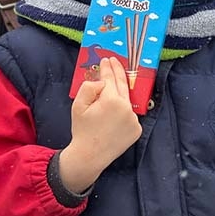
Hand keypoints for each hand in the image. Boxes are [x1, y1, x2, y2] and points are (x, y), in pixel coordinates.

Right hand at [59, 57, 141, 192]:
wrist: (90, 155)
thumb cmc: (82, 130)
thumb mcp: (78, 105)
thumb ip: (89, 87)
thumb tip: (101, 82)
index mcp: (112, 100)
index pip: (110, 79)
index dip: (108, 68)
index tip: (106, 59)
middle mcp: (126, 108)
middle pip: (123, 85)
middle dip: (118, 72)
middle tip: (114, 62)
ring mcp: (134, 120)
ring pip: (125, 100)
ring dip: (118, 94)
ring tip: (111, 88)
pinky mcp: (137, 129)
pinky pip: (129, 114)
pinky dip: (122, 111)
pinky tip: (112, 115)